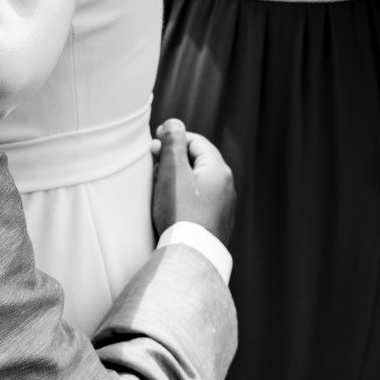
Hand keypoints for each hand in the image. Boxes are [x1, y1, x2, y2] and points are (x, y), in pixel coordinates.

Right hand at [151, 118, 235, 243]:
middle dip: (174, 159)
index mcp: (219, 170)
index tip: (155, 143)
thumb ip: (173, 144)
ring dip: (178, 179)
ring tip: (158, 184)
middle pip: (198, 163)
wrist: (191, 256)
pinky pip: (199, 202)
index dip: (174, 138)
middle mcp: (226, 187)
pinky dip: (184, 197)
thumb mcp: (172, 172)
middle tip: (153, 163)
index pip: (196, 142)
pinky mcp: (215, 225)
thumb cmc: (180, 213)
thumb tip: (174, 123)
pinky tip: (169, 205)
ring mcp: (223, 208)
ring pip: (198, 183)